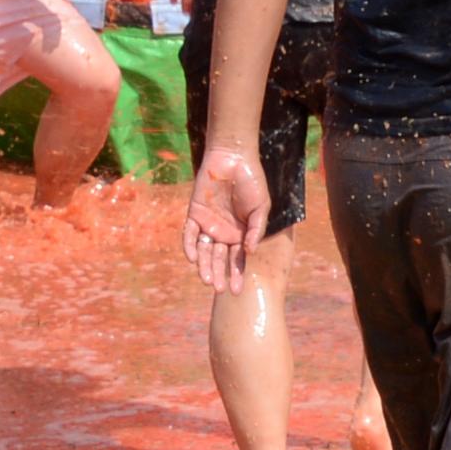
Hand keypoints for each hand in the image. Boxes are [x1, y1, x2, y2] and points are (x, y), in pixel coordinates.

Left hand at [184, 146, 273, 291]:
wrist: (233, 159)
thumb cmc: (251, 182)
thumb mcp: (261, 208)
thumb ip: (255, 230)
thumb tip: (249, 252)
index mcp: (240, 234)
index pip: (237, 259)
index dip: (237, 274)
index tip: (237, 290)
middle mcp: (223, 233)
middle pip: (219, 259)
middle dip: (218, 274)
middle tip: (218, 289)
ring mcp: (208, 225)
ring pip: (204, 251)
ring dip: (204, 266)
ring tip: (206, 279)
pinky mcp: (194, 215)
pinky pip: (190, 234)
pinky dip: (190, 246)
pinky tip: (193, 258)